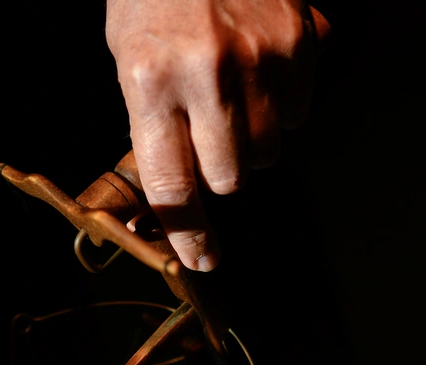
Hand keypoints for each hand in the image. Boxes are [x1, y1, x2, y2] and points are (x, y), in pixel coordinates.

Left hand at [106, 0, 326, 271]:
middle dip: (221, 170)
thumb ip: (150, 127)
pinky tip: (259, 69)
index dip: (190, 234)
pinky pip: (298, 111)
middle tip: (208, 135)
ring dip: (252, 138)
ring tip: (232, 92)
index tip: (203, 261)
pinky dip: (282, 102)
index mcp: (149, 81)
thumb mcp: (128, 57)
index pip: (173, 185)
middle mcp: (206, 74)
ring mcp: (259, 59)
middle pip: (232, 177)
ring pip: (269, 150)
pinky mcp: (298, 43)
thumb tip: (175, 199)